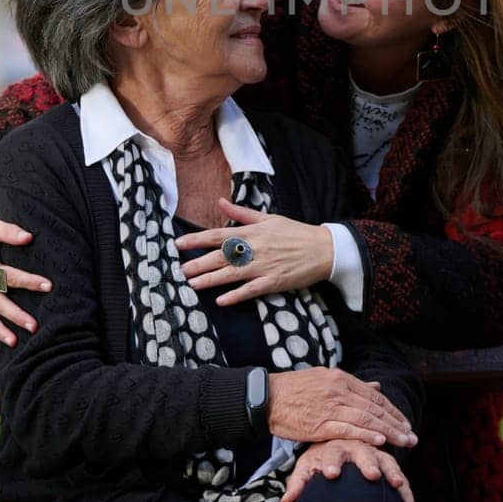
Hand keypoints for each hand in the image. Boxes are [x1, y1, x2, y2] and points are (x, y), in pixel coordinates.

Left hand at [174, 199, 333, 305]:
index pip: (218, 235)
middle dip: (198, 263)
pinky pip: (250, 290)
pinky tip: (221, 300)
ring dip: (210, 279)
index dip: (197, 239)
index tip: (179, 243)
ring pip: (231, 274)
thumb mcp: (268, 218)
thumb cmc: (295, 232)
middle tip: (180, 270)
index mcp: (252, 232)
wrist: (323, 249)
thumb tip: (220, 201)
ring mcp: (263, 266)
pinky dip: (236, 295)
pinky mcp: (273, 282)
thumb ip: (242, 213)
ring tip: (192, 284)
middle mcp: (254, 248)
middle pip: (221, 256)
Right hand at [266, 369, 417, 449]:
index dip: (392, 411)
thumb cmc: (294, 388)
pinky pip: (348, 430)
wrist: (267, 397)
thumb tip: (376, 388)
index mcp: (341, 378)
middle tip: (412, 436)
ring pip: (366, 420)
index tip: (405, 422)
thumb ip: (352, 385)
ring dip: (388, 432)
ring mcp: (331, 407)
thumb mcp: (324, 377)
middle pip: (374, 409)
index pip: (374, 397)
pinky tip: (380, 441)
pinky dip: (366, 435)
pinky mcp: (320, 424)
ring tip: (404, 442)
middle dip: (396, 424)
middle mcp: (339, 390)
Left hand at [280, 439, 416, 501]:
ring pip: (385, 459)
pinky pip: (398, 473)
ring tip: (397, 485)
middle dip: (367, 463)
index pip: (331, 454)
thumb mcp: (306, 468)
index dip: (331, 463)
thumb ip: (298, 484)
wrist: (337, 437)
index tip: (330, 475)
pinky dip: (406, 488)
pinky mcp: (386, 459)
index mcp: (333, 446)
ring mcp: (373, 451)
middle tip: (371, 475)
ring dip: (392, 471)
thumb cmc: (320, 457)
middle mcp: (355, 445)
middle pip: (362, 453)